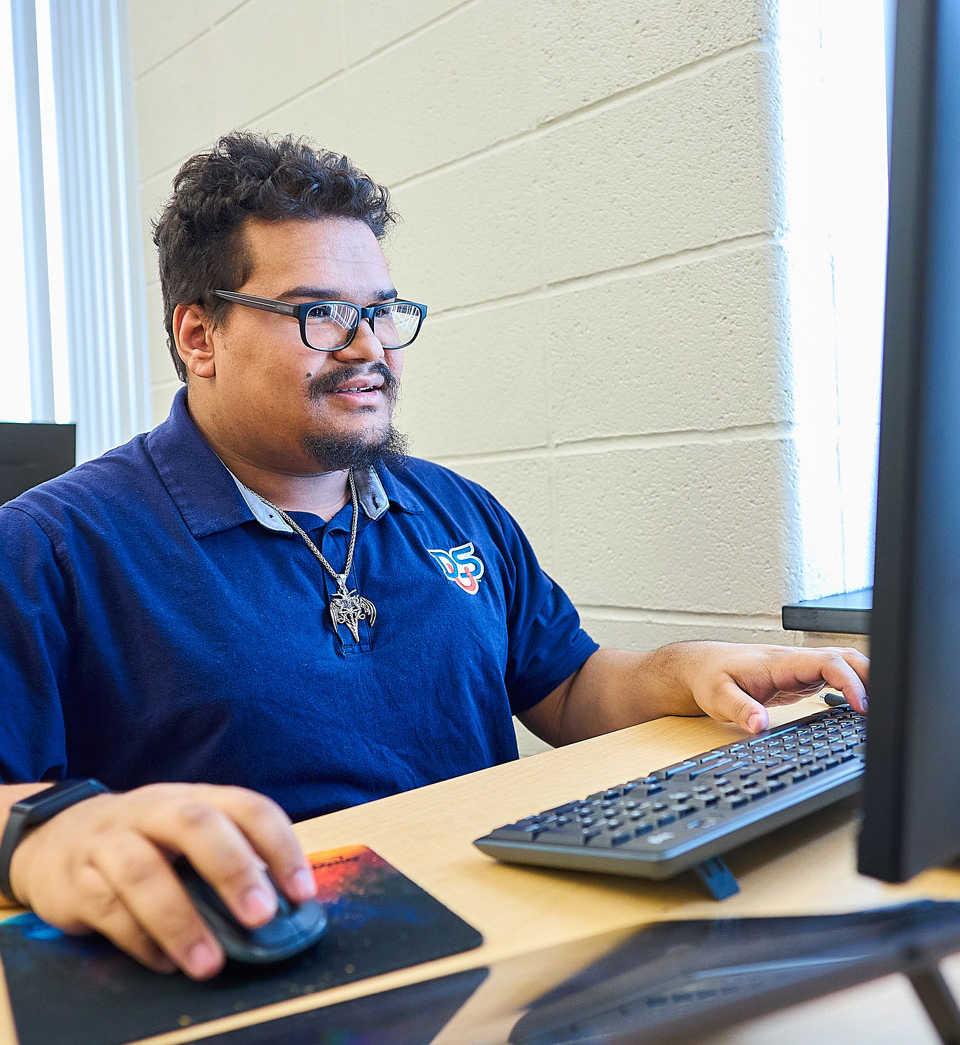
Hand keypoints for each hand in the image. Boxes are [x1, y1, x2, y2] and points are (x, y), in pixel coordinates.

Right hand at [7, 783, 316, 978]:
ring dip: (181, 921)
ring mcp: (110, 841)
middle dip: (233, 870)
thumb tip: (283, 912)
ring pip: (144, 871)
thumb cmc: (146, 841)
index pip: (247, 807)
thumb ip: (229, 862)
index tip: (302, 893)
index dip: (280, 846)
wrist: (55, 837)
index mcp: (195, 797)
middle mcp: (154, 809)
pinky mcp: (75, 880)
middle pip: (196, 825)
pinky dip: (140, 941)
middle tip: (261, 917)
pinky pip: (107, 909)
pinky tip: (165, 963)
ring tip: (211, 964)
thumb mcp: (187, 836)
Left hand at [676, 642, 868, 733]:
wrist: (701, 668)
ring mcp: (800, 669)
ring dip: (864, 679)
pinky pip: (835, 677)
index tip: (862, 705)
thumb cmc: (710, 678)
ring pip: (843, 664)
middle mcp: (796, 662)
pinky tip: (859, 707)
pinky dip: (853, 687)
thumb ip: (740, 710)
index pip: (827, 662)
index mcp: (781, 662)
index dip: (849, 681)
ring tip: (878, 709)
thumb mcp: (718, 696)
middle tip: (883, 708)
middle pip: (845, 658)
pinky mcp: (801, 679)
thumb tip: (759, 726)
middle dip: (869, 676)